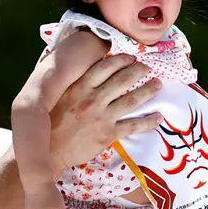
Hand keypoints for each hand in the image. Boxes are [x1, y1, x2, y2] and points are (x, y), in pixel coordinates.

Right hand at [48, 52, 163, 173]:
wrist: (48, 151)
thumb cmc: (49, 122)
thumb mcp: (55, 95)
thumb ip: (69, 82)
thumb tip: (75, 66)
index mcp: (78, 87)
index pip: (105, 67)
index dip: (121, 60)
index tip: (131, 57)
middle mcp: (92, 99)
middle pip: (122, 80)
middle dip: (138, 71)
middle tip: (148, 68)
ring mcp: (102, 117)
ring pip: (131, 100)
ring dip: (148, 91)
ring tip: (158, 85)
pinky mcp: (108, 134)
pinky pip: (133, 126)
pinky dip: (148, 121)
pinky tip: (159, 117)